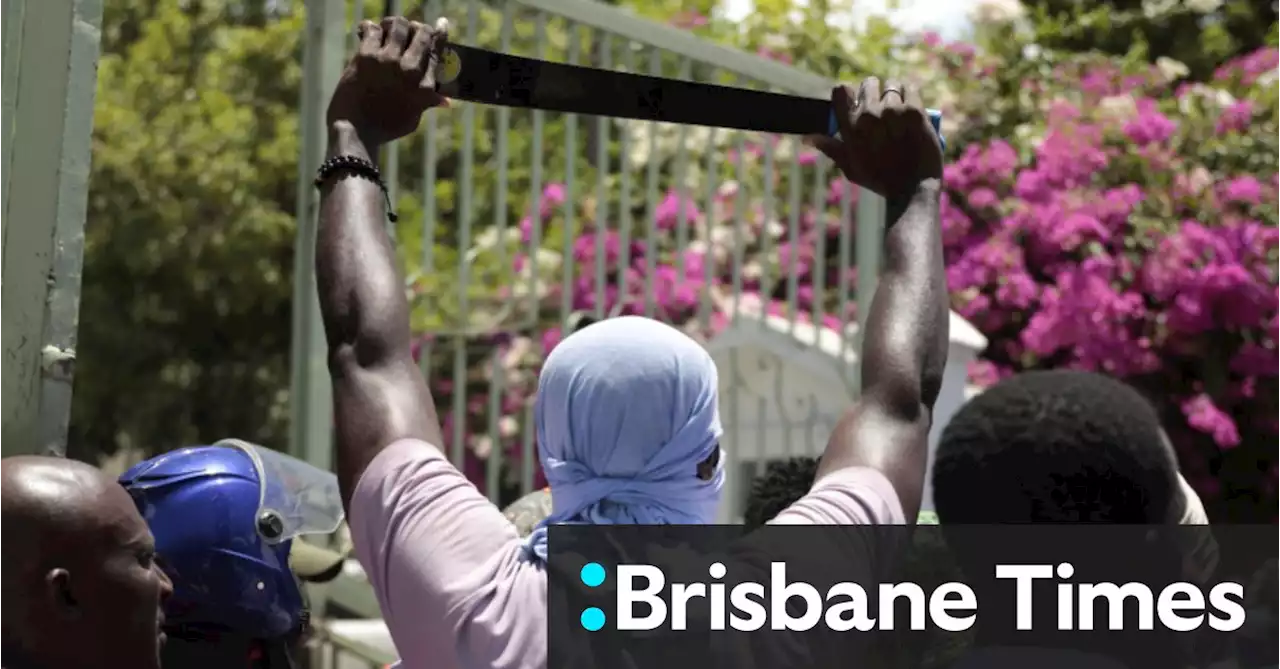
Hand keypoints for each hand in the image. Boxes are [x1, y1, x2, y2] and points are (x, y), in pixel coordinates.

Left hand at [326, 16, 450, 147]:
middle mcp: (410, 70)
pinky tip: (367, 33)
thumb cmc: (384, 128)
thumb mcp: (413, 118)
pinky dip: (369, 28)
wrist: (355, 131)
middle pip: (421, 32)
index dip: (439, 32)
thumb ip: (428, 102)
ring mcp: (388, 61)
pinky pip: (372, 29)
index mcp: (425, 86)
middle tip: (408, 31)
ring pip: (398, 24)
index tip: (441, 24)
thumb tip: (447, 101)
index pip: (438, 49)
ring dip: (393, 25)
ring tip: (387, 31)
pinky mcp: (366, 56)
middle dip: (416, 28)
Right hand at [807, 77, 942, 201]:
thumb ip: (831, 148)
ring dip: (894, 94)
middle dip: (874, 92)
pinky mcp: (914, 111)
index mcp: (850, 127)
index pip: (841, 91)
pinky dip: (911, 94)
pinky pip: (910, 88)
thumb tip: (808, 137)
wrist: (912, 189)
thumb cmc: (879, 180)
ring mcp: (893, 111)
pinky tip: (910, 105)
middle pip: (868, 84)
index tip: (857, 101)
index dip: (850, 93)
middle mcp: (869, 116)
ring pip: (891, 85)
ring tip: (898, 109)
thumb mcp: (850, 167)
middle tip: (881, 107)